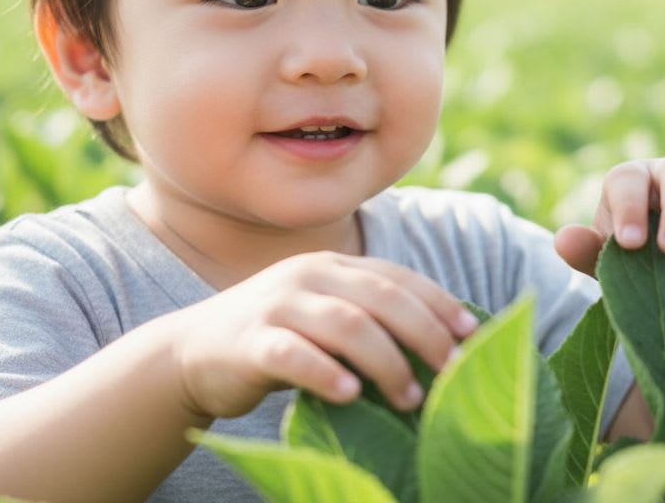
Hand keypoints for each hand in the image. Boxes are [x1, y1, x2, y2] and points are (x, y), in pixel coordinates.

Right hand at [165, 252, 476, 419]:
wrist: (191, 352)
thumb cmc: (277, 339)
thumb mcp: (326, 317)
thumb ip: (371, 319)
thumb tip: (444, 347)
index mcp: (334, 266)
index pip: (397, 277)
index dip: (439, 303)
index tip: (472, 336)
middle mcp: (308, 275)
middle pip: (381, 298)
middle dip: (424, 334)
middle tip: (454, 372)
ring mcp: (277, 306)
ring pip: (345, 324)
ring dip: (386, 362)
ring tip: (411, 398)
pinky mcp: (248, 342)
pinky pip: (292, 355)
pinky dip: (324, 373)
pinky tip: (350, 394)